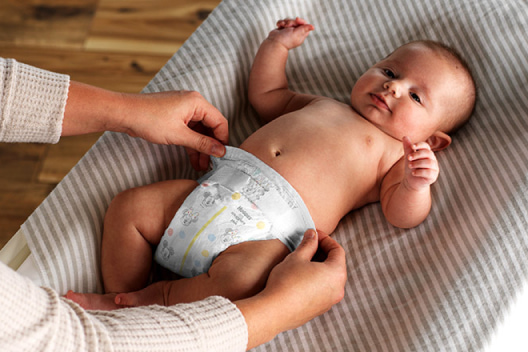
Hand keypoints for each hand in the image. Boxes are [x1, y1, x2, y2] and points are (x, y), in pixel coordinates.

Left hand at [121, 90, 227, 170]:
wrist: (124, 114)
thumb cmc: (148, 119)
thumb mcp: (179, 135)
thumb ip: (202, 143)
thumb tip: (220, 151)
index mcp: (197, 102)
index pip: (219, 122)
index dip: (222, 140)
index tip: (222, 156)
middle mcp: (192, 103)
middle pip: (210, 127)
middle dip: (211, 146)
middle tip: (211, 163)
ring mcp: (183, 109)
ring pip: (200, 131)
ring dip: (201, 147)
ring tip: (201, 165)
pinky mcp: (175, 116)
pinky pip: (189, 130)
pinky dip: (191, 143)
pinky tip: (193, 158)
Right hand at [236, 229, 346, 348]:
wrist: (274, 311)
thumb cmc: (286, 282)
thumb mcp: (297, 257)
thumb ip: (308, 244)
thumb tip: (313, 235)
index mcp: (336, 273)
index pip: (337, 250)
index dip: (326, 239)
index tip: (314, 234)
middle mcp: (338, 289)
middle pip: (335, 264)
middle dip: (322, 252)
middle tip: (308, 244)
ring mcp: (329, 301)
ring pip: (329, 278)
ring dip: (319, 266)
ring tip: (302, 259)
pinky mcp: (319, 309)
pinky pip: (322, 290)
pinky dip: (316, 280)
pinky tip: (300, 276)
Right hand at [267, 17, 314, 49]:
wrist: (274, 43)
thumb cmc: (285, 40)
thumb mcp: (297, 34)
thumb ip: (304, 29)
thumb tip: (313, 27)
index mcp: (301, 34)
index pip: (304, 23)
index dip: (300, 20)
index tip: (297, 19)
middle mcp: (295, 32)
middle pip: (295, 20)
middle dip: (291, 21)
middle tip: (287, 26)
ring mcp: (288, 30)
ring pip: (288, 20)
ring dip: (284, 22)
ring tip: (282, 27)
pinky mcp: (282, 29)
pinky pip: (282, 21)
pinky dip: (280, 23)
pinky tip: (279, 26)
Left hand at [402, 136, 438, 190]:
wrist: (411, 181)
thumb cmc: (411, 167)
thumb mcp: (408, 157)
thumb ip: (408, 148)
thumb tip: (405, 137)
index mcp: (427, 153)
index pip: (426, 146)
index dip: (420, 145)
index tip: (412, 146)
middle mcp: (432, 159)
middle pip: (428, 153)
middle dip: (417, 154)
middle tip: (408, 158)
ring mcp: (434, 168)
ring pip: (429, 162)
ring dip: (418, 163)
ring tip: (409, 165)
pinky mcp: (433, 176)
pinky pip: (429, 172)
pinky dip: (420, 172)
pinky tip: (413, 173)